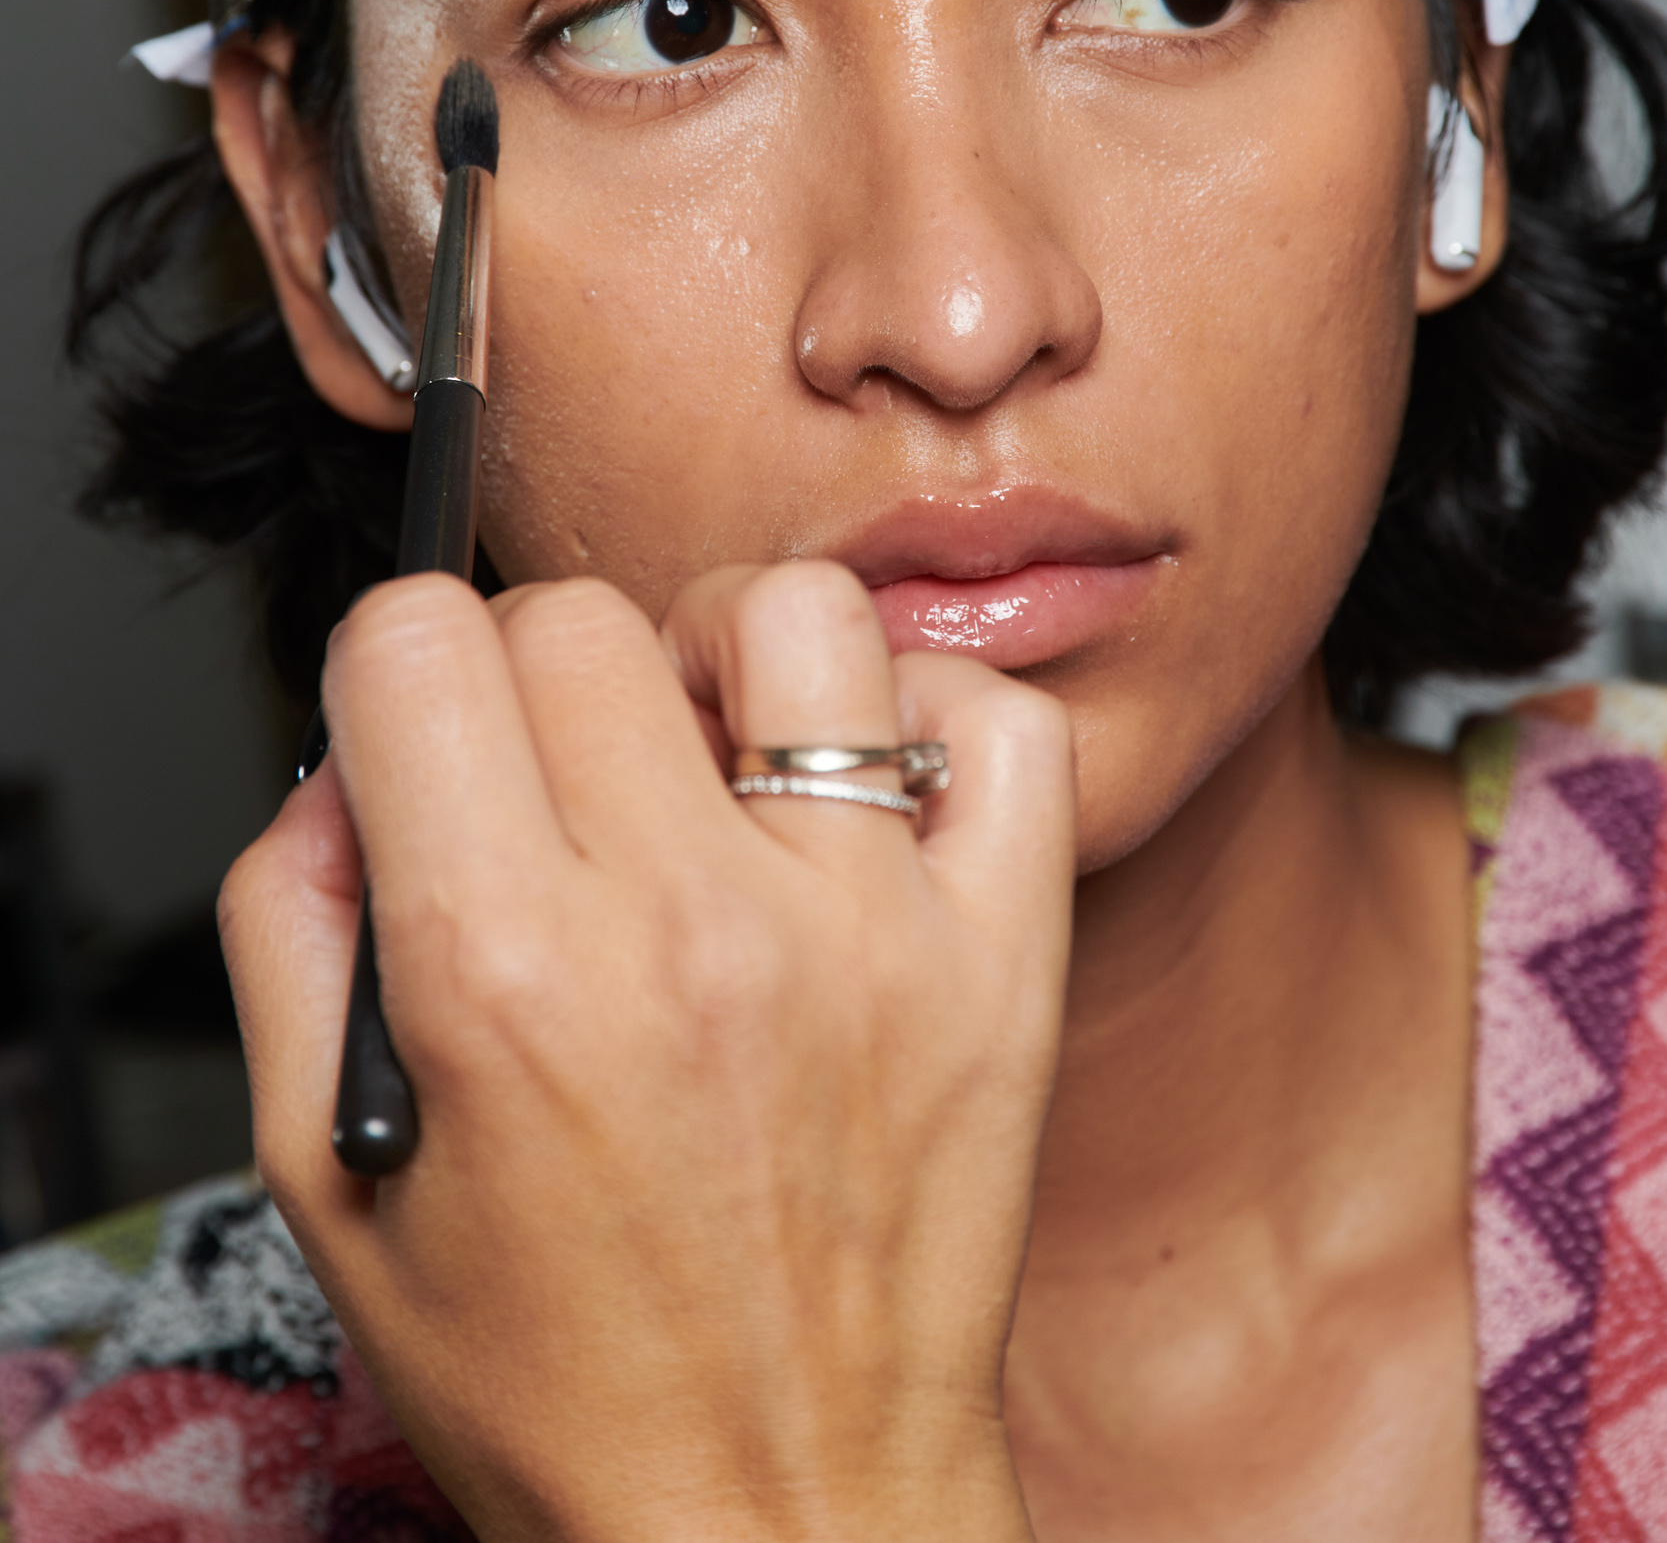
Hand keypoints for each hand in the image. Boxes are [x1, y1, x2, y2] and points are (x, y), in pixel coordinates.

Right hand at [219, 562, 1074, 1542]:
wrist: (775, 1524)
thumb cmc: (560, 1379)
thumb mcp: (331, 1185)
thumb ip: (295, 935)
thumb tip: (341, 771)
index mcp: (502, 977)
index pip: (417, 642)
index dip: (400, 674)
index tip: (428, 735)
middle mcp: (689, 930)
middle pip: (582, 615)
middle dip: (536, 678)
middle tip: (559, 787)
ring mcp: (867, 933)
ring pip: (794, 615)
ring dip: (726, 661)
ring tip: (714, 766)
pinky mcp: (1000, 962)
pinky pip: (1000, 724)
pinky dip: (932, 722)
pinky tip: (867, 801)